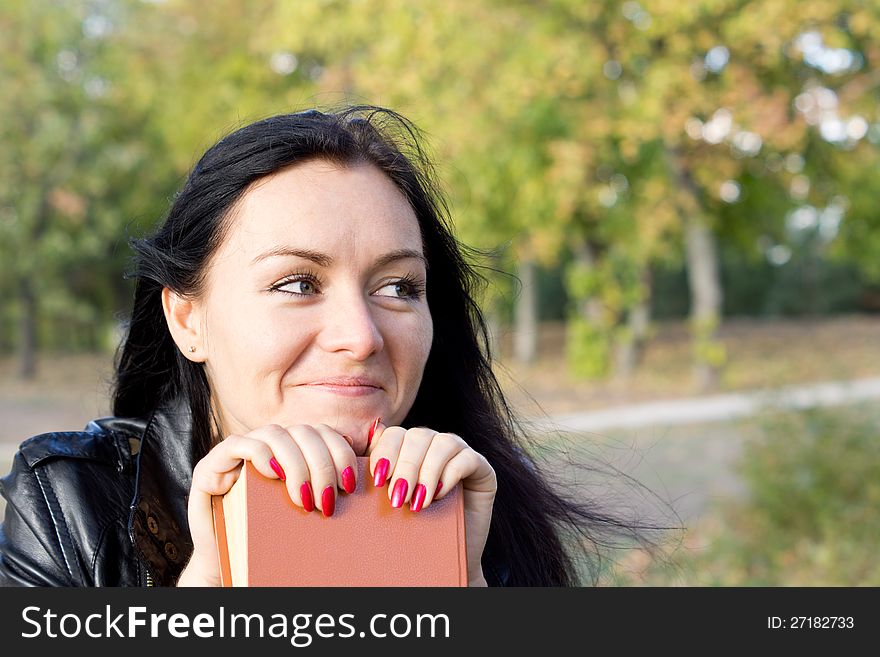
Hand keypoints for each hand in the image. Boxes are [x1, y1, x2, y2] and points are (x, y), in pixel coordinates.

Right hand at [177, 423, 356, 585]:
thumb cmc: (275, 540)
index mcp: (293, 448)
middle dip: (321, 465)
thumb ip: (334, 488)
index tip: (349, 484)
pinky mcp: (213, 463)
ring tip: (304, 499)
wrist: (231, 567)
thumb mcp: (310, 509)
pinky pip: (239, 444)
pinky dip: (261, 455)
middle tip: (327, 501)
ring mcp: (240, 451)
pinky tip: (274, 476)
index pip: (323, 433)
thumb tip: (376, 475)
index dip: (339, 452)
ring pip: (276, 435)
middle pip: (303, 433)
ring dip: (296, 465)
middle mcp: (269, 444)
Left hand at [367, 420, 496, 586]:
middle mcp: (434, 446)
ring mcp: (461, 454)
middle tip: (397, 499)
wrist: (442, 564)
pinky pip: (468, 457)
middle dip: (405, 466)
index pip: (395, 434)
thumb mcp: (389, 504)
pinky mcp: (483, 469)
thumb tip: (349, 458)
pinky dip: (451, 473)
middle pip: (417, 436)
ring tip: (417, 502)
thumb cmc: (411, 534)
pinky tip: (439, 495)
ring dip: (426, 471)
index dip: (385, 452)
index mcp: (409, 449)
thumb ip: (376, 479)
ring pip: (443, 442)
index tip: (377, 480)